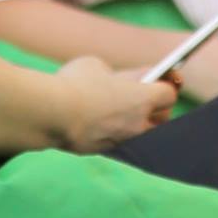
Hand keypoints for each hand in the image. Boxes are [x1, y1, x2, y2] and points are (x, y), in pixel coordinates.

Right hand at [55, 55, 175, 151]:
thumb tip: (115, 82)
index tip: (159, 78)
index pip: (169, 94)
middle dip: (156, 108)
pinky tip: (102, 123)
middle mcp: (138, 124)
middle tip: (144, 96)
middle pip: (162, 119)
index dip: (164, 84)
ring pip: (141, 135)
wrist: (48, 114)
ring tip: (124, 111)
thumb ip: (114, 75)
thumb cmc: (74, 84)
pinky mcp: (102, 151)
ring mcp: (121, 141)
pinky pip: (117, 142)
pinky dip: (114, 133)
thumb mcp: (96, 66)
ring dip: (137, 123)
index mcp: (143, 99)